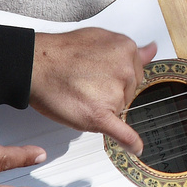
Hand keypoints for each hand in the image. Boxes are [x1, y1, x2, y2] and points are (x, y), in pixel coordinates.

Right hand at [30, 27, 156, 152]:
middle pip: (128, 92)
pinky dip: (129, 142)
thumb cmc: (61, 53)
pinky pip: (121, 133)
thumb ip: (128, 50)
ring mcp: (114, 94)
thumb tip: (151, 50)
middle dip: (111, 91)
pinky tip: (135, 148)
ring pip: (118, 108)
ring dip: (103, 106)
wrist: (35, 65)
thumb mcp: (100, 38)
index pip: (134, 73)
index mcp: (126, 50)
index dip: (116, 77)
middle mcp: (125, 71)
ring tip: (81, 91)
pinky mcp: (100, 115)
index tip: (101, 75)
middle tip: (87, 82)